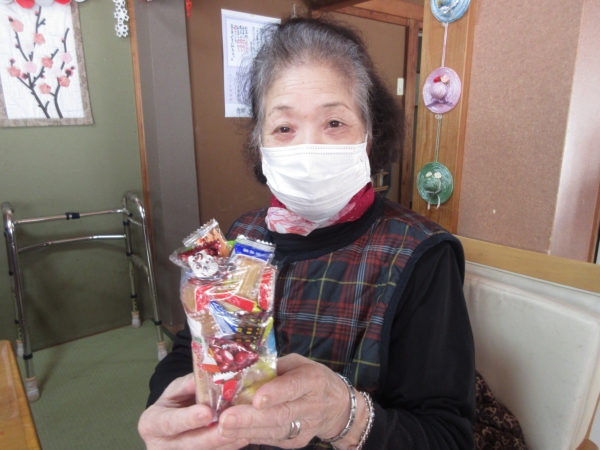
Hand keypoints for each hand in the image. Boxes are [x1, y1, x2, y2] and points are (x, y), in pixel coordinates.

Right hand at [138, 373, 248, 449]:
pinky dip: (230, 446)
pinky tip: (244, 436)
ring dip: (227, 441)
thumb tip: (208, 376)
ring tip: (245, 429)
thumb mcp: (176, 389)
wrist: (170, 421)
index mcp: (152, 423)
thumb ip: (189, 384)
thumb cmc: (174, 402)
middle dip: (213, 436)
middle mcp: (162, 445)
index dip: (189, 419)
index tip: (207, 412)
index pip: (170, 422)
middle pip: (190, 444)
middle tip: (231, 423)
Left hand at [217, 354, 355, 447]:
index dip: (275, 393)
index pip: (293, 386)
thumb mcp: (297, 363)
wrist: (338, 406)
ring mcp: (305, 426)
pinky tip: (230, 436)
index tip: (256, 399)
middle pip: (280, 414)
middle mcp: (311, 404)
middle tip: (225, 420)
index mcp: (312, 379)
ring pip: (274, 431)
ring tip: (221, 430)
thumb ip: (273, 367)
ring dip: (245, 431)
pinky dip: (250, 437)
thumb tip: (241, 369)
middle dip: (250, 418)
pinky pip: (271, 440)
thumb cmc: (311, 377)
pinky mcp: (297, 441)